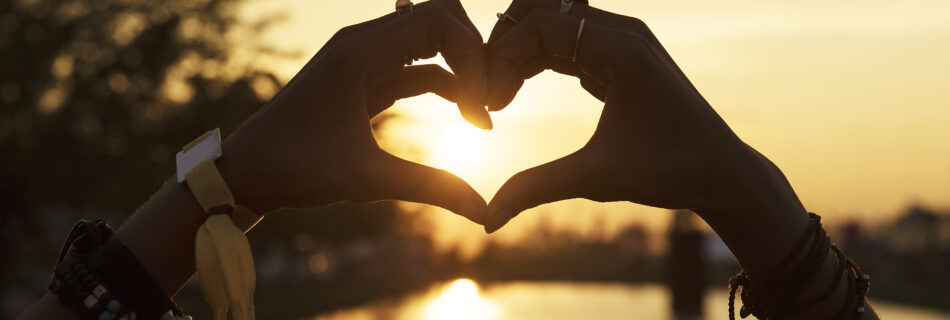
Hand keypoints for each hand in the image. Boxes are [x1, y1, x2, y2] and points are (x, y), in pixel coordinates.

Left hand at [215, 0, 491, 223]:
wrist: (246, 173)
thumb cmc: (295, 169)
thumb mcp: (367, 179)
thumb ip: (431, 187)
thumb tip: (485, 211)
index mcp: (361, 50)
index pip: (439, 19)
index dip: (472, 54)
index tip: (481, 106)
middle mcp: (363, 43)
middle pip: (439, 20)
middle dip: (473, 57)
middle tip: (489, 105)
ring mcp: (362, 59)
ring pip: (429, 44)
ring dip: (461, 72)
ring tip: (481, 118)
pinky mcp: (363, 79)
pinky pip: (415, 67)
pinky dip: (444, 84)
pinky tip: (465, 116)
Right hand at [482, 0, 805, 232]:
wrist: (721, 172)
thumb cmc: (669, 172)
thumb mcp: (597, 178)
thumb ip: (536, 189)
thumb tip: (486, 220)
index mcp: (622, 49)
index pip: (540, 26)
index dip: (502, 59)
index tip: (488, 104)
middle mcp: (624, 32)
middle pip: (540, 11)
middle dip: (504, 47)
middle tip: (486, 93)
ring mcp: (623, 40)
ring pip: (550, 22)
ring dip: (517, 52)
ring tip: (497, 97)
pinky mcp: (619, 55)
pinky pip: (565, 40)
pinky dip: (535, 59)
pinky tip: (515, 93)